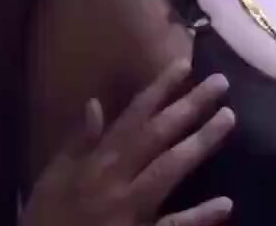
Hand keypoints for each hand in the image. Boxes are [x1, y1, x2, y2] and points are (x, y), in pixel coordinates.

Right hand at [23, 61, 235, 225]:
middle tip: (221, 82)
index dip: (160, 89)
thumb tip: (94, 103)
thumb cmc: (47, 220)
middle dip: (190, 106)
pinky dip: (199, 217)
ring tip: (228, 118)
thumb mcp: (52, 179)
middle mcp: (117, 180)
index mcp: (96, 163)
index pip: (133, 117)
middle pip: (158, 136)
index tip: (185, 64)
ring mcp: (133, 211)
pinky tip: (226, 203)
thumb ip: (76, 143)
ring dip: (200, 143)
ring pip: (170, 170)